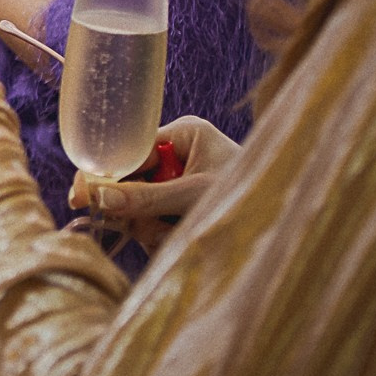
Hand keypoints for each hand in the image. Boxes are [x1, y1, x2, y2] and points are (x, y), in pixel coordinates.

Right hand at [66, 116, 241, 250]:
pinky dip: (161, 238)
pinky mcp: (182, 208)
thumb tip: (99, 196)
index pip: (129, 150)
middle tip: (156, 230)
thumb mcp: (198, 196)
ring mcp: (179, 182)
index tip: (81, 197)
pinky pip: (152, 223)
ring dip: (151, 229)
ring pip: (138, 207)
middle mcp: (178, 155)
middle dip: (137, 211)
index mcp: (184, 135)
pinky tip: (179, 241)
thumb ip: (148, 197)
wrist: (294, 217)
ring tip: (178, 236)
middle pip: (130, 182)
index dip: (104, 174)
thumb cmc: (257, 196)